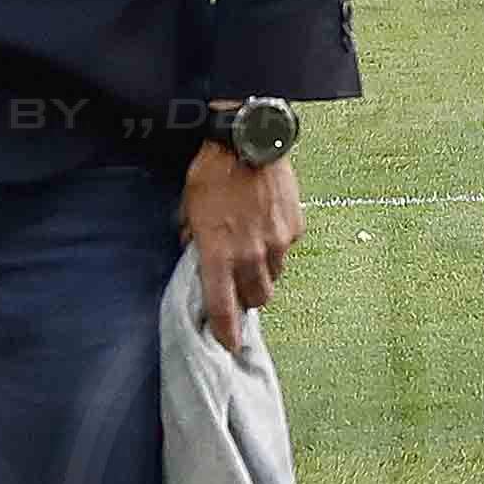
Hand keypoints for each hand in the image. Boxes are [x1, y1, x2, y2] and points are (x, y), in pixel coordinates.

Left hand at [181, 141, 301, 348]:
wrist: (251, 139)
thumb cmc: (213, 171)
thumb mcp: (189, 206)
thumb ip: (192, 236)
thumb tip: (195, 250)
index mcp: (218, 255)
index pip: (223, 309)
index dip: (225, 332)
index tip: (227, 344)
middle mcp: (250, 256)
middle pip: (258, 299)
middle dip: (249, 298)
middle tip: (239, 283)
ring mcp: (277, 243)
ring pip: (274, 276)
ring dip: (263, 272)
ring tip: (253, 250)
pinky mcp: (294, 228)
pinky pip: (286, 250)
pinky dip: (277, 246)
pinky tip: (266, 225)